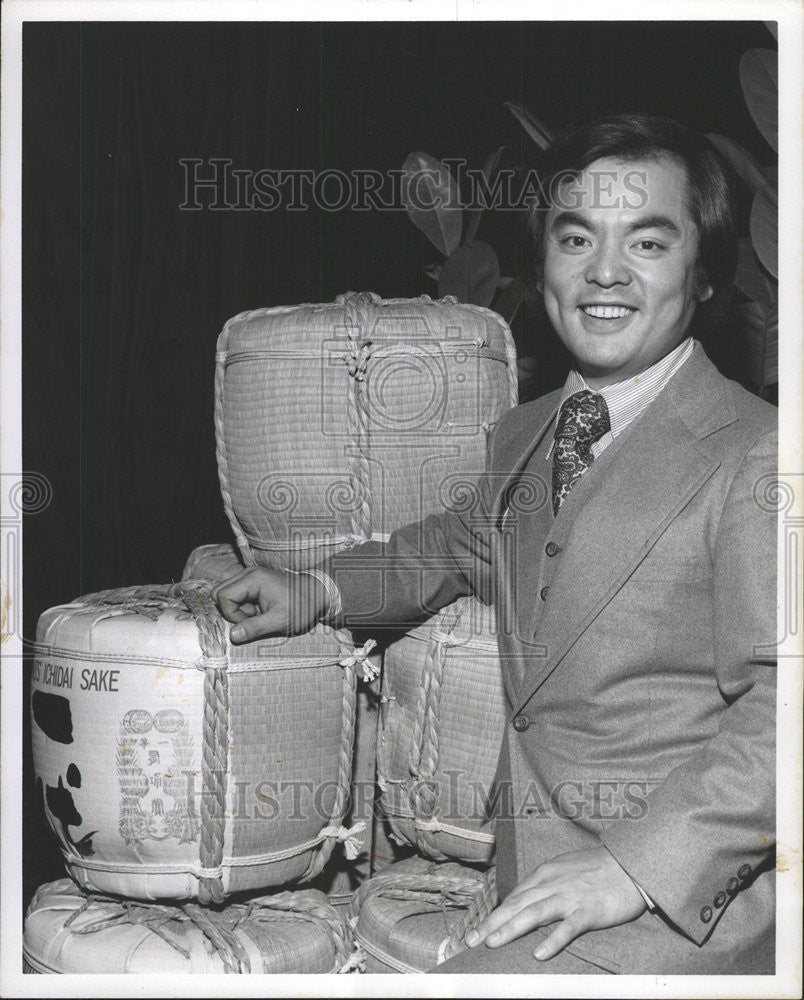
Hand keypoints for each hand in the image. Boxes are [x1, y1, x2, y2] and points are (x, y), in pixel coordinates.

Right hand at [213, 567, 328, 642]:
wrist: (318, 595)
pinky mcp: (252, 583)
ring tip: (257, 616)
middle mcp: (248, 574)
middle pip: (219, 592)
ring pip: (226, 594)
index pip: (223, 596)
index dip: (232, 614)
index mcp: (253, 579)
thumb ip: (255, 628)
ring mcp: (249, 577)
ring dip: (236, 610)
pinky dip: (242, 607)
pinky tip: (259, 612)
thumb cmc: (302, 606)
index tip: (251, 621)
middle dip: (230, 611)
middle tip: (251, 618)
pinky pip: (236, 595)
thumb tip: (232, 636)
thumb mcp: (280, 621)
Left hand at [465, 846, 645, 960]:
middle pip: (517, 905)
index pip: (514, 896)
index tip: (476, 930)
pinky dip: (553, 940)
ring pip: (534, 913)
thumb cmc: (597, 867)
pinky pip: (568, 928)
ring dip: (511, 929)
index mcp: (545, 873)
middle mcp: (552, 883)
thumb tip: (524, 899)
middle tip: (471, 941)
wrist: (630, 864)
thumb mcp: (564, 869)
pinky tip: (539, 954)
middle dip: (492, 923)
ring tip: (492, 944)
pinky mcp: (589, 911)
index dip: (493, 914)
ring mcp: (570, 897)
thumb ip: (545, 884)